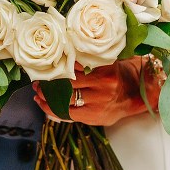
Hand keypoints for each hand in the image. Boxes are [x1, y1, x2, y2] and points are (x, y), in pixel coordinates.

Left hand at [32, 58, 160, 125]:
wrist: (132, 95)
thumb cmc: (115, 76)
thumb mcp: (107, 63)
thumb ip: (89, 60)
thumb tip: (63, 53)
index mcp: (105, 69)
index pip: (76, 66)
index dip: (58, 66)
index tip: (46, 65)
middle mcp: (103, 86)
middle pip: (68, 83)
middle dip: (50, 82)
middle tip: (37, 79)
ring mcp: (98, 102)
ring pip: (66, 99)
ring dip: (47, 96)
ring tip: (37, 91)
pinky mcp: (93, 116)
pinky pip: (68, 113)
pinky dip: (52, 109)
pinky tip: (42, 103)